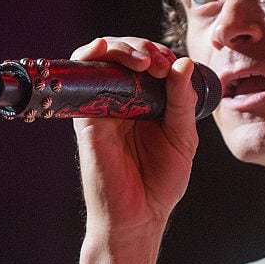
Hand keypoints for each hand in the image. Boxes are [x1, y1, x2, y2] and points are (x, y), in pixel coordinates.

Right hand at [70, 37, 200, 253]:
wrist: (140, 215)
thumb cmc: (161, 181)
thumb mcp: (182, 137)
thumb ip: (181, 101)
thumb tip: (183, 63)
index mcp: (149, 102)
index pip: (149, 61)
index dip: (159, 53)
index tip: (173, 64)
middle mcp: (123, 99)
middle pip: (125, 54)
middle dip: (142, 47)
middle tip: (158, 62)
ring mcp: (102, 104)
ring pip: (102, 57)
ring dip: (122, 47)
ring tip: (144, 61)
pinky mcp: (85, 115)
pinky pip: (81, 77)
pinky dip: (90, 55)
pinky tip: (104, 49)